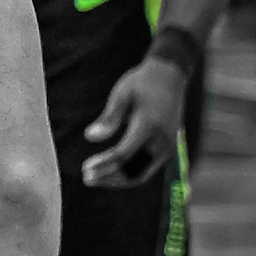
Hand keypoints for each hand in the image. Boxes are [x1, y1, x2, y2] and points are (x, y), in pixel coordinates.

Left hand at [83, 55, 184, 187]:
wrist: (170, 77)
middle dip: (110, 178)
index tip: (85, 169)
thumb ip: (108, 118)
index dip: (104, 164)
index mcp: (149, 126)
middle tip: (86, 178)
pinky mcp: (167, 148)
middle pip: (135, 171)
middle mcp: (162, 141)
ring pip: (141, 173)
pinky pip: (146, 167)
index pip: (124, 154)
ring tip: (94, 177)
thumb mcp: (122, 94)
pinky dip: (128, 172)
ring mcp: (167, 146)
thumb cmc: (142, 83)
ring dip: (117, 179)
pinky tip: (109, 170)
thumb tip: (90, 137)